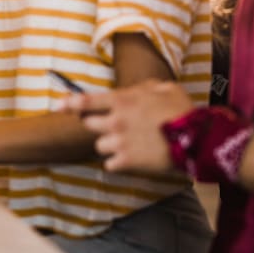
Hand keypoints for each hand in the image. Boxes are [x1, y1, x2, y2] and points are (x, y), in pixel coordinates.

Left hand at [62, 80, 194, 172]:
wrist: (195, 139)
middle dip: (98, 126)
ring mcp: (118, 142)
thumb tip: (139, 90)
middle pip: (89, 125)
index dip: (69, 103)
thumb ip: (145, 88)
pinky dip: (117, 163)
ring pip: (99, 146)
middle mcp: (114, 121)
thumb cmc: (182, 111)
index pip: (85, 101)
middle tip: (114, 127)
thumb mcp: (165, 89)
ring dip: (110, 146)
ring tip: (128, 145)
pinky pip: (110, 164)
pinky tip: (131, 159)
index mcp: (121, 101)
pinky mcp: (126, 162)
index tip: (58, 106)